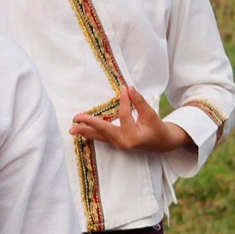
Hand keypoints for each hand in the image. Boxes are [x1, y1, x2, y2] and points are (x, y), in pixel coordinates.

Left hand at [71, 86, 192, 154]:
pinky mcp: (116, 144)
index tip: (123, 88)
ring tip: (72, 129)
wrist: (163, 143)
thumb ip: (139, 103)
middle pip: (104, 130)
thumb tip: (129, 89)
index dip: (124, 101)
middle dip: (89, 123)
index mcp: (134, 136)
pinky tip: (81, 132)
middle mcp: (123, 142)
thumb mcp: (151, 115)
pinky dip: (92, 134)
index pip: (124, 115)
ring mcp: (118, 145)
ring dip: (85, 132)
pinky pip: (101, 138)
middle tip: (76, 117)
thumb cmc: (158, 129)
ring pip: (100, 136)